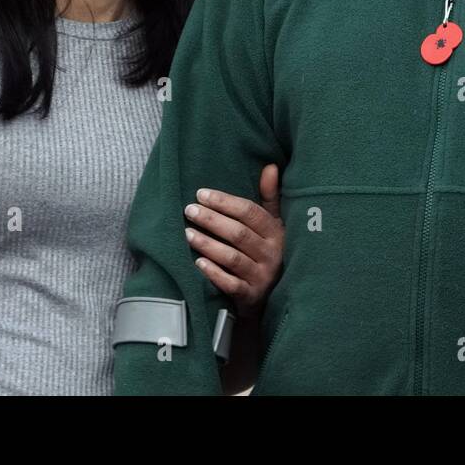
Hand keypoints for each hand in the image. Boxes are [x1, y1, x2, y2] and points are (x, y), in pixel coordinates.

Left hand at [184, 163, 282, 317]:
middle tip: (189, 210)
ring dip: (208, 244)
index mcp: (277, 233)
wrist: (274, 297)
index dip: (226, 202)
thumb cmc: (269, 252)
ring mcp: (262, 277)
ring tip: (188, 233)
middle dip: (212, 220)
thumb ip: (270, 197)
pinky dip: (214, 273)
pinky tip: (197, 263)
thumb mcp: (275, 225)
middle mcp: (272, 254)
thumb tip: (270, 166)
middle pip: (239, 234)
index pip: (251, 213)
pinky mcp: (251, 297)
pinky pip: (231, 284)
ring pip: (233, 258)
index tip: (201, 194)